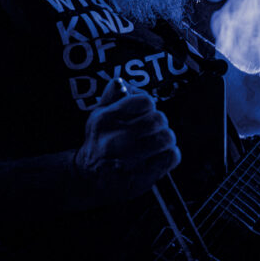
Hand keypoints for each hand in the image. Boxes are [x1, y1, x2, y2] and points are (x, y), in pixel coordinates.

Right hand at [74, 78, 180, 201]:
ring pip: (166, 138)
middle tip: (153, 129)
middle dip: (160, 123)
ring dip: (166, 139)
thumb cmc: (99, 141)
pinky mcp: (140, 178)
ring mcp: (127, 161)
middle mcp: (114, 140)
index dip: (149, 105)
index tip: (144, 112)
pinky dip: (170, 155)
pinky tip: (159, 156)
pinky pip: (170, 157)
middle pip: (158, 120)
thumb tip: (121, 82)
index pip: (145, 101)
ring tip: (157, 143)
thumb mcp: (98, 115)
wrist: (88, 179)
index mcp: (105, 120)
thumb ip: (112, 95)